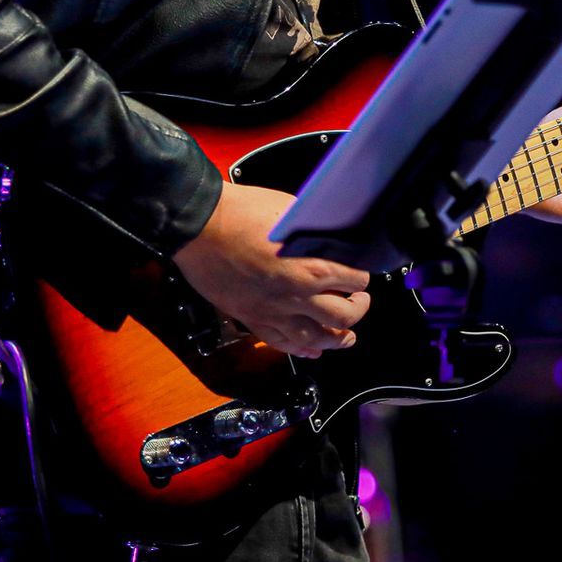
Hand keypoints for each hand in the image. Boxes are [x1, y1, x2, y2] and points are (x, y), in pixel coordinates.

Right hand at [173, 181, 371, 357]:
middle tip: (359, 301)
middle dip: (358, 309)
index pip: (356, 280)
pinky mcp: (252, 319)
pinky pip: (283, 343)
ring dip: (337, 339)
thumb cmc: (241, 212)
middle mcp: (297, 295)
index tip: (361, 273)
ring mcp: (274, 311)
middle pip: (344, 317)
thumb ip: (314, 230)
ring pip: (317, 340)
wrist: (200, 226)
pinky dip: (302, 350)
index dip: (362, 276)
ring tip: (345, 336)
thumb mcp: (290, 212)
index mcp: (312, 266)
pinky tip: (311, 350)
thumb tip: (330, 233)